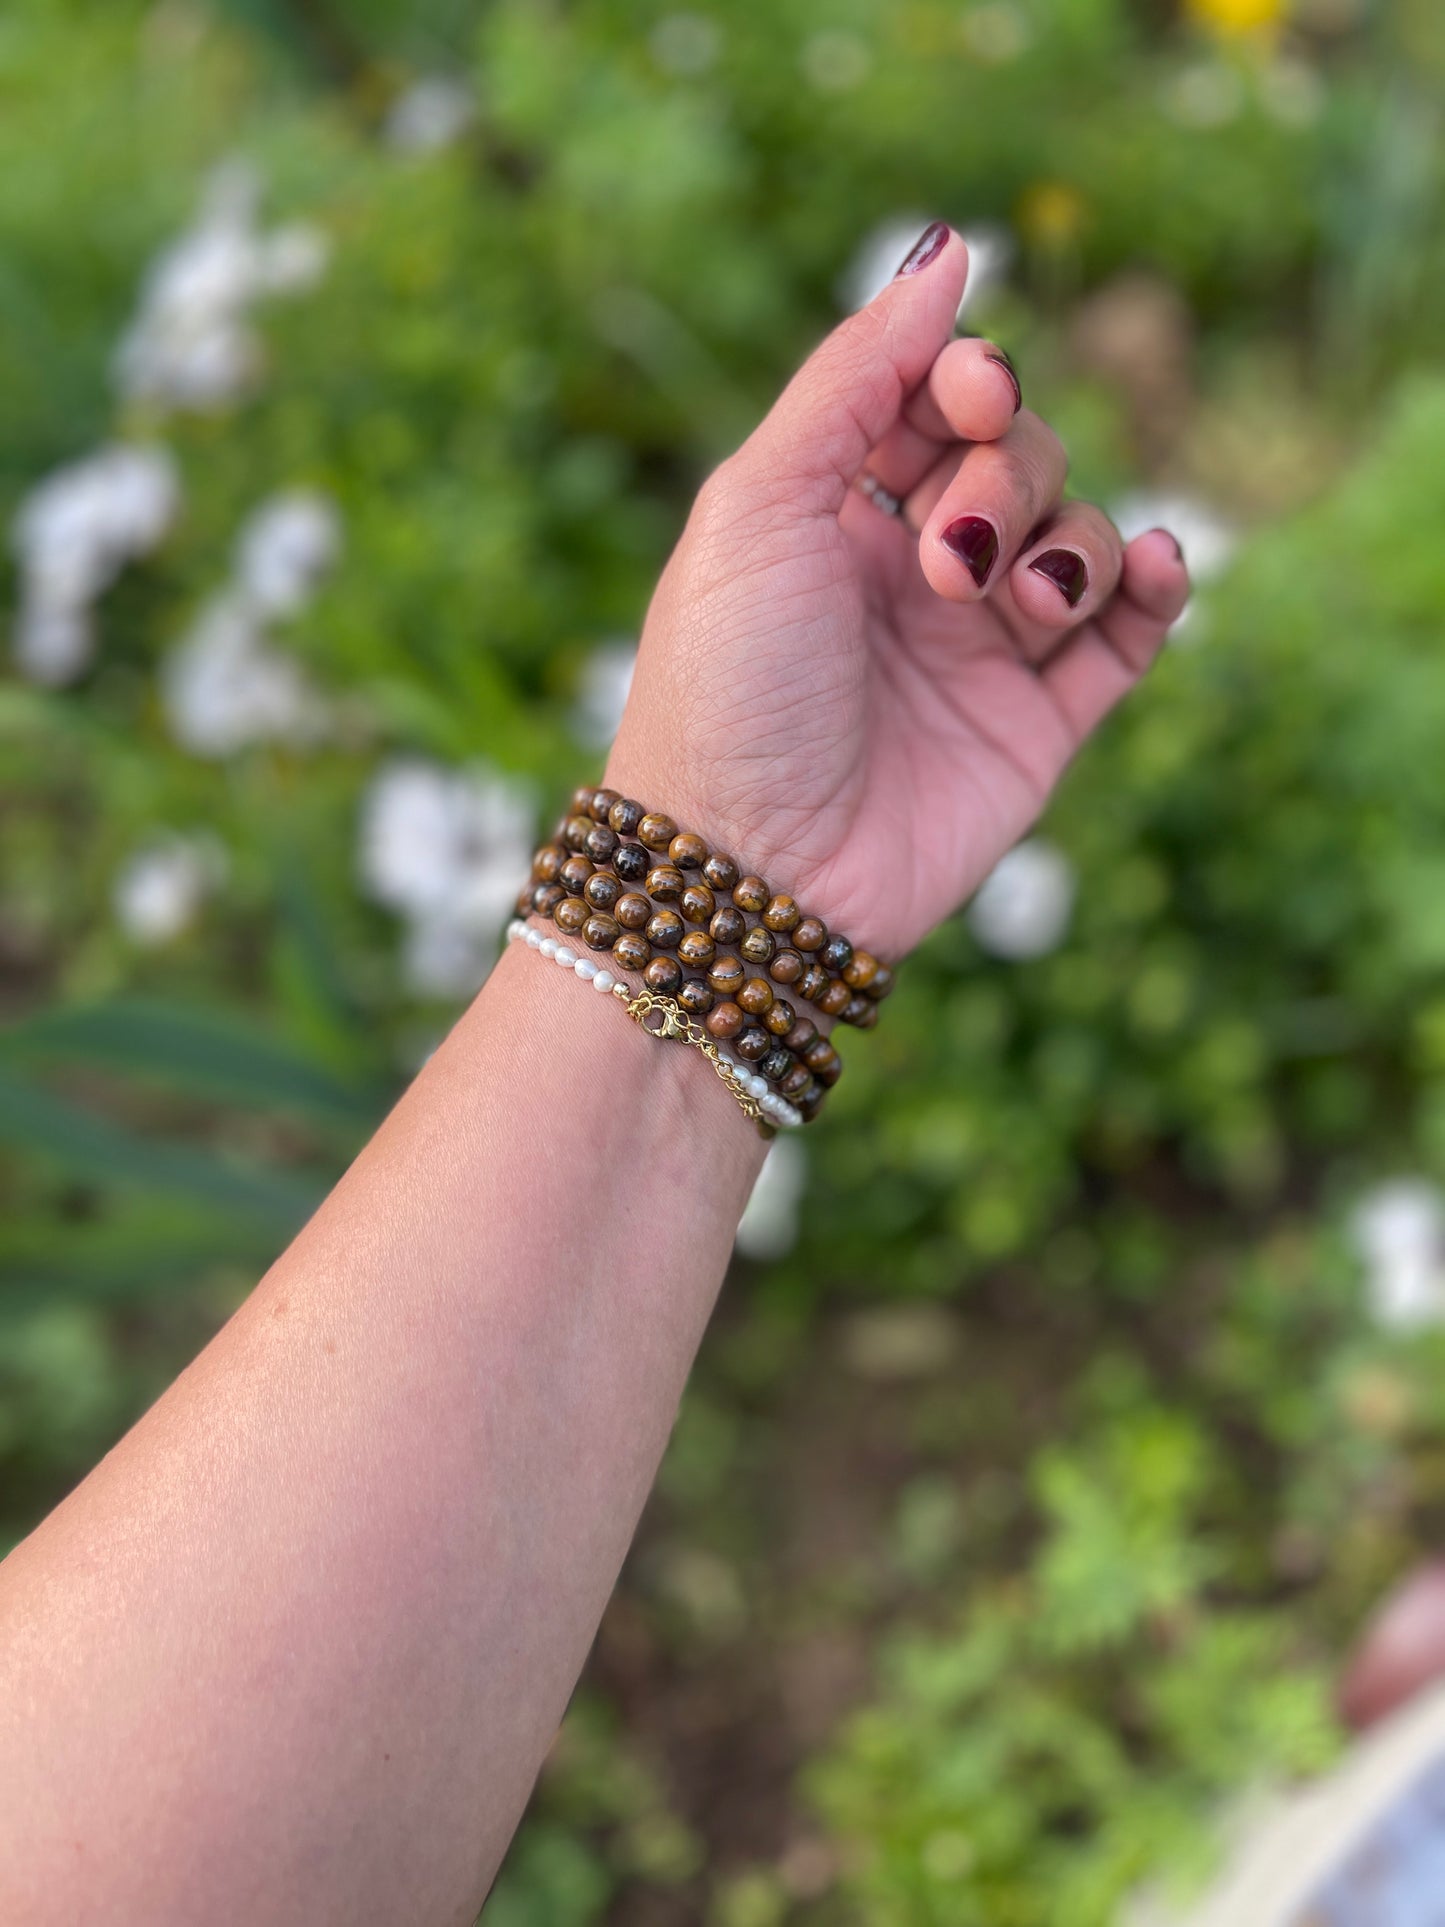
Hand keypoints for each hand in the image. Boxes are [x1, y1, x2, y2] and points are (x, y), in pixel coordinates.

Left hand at [607, 224, 1188, 959]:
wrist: (750, 870)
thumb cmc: (727, 685)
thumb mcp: (758, 504)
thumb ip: (853, 376)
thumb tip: (947, 253)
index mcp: (831, 512)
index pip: (934, 399)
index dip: (967, 377)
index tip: (964, 395)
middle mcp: (910, 571)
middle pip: (1016, 455)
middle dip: (1000, 478)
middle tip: (943, 560)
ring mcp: (979, 650)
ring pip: (1076, 535)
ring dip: (1066, 540)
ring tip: (1013, 604)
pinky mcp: (1037, 725)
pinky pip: (1127, 633)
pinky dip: (1150, 586)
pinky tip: (1143, 570)